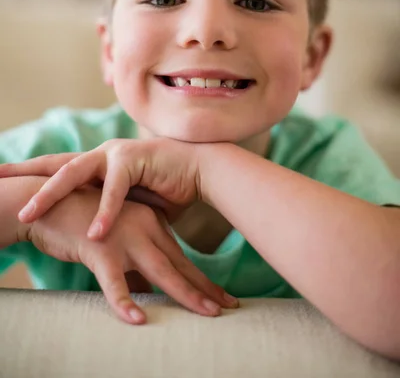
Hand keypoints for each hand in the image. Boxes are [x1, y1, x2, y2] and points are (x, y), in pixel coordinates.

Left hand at [0, 138, 201, 239]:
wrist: (200, 170)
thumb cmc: (165, 188)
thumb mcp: (129, 203)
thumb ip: (109, 212)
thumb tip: (92, 233)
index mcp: (98, 163)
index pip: (57, 167)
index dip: (29, 172)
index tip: (1, 174)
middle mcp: (102, 154)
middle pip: (56, 165)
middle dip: (25, 174)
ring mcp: (116, 155)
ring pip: (75, 172)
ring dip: (51, 192)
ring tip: (31, 212)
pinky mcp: (135, 161)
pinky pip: (115, 188)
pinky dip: (105, 211)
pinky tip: (95, 232)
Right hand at [27, 186, 237, 323]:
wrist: (48, 203)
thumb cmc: (83, 223)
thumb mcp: (116, 242)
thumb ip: (133, 266)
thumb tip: (148, 294)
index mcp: (150, 224)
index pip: (181, 257)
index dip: (202, 280)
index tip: (224, 299)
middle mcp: (144, 229)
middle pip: (178, 264)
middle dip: (204, 288)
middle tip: (229, 307)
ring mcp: (124, 237)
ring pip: (159, 270)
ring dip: (184, 293)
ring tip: (207, 314)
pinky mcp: (99, 248)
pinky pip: (113, 280)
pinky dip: (124, 301)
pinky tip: (138, 320)